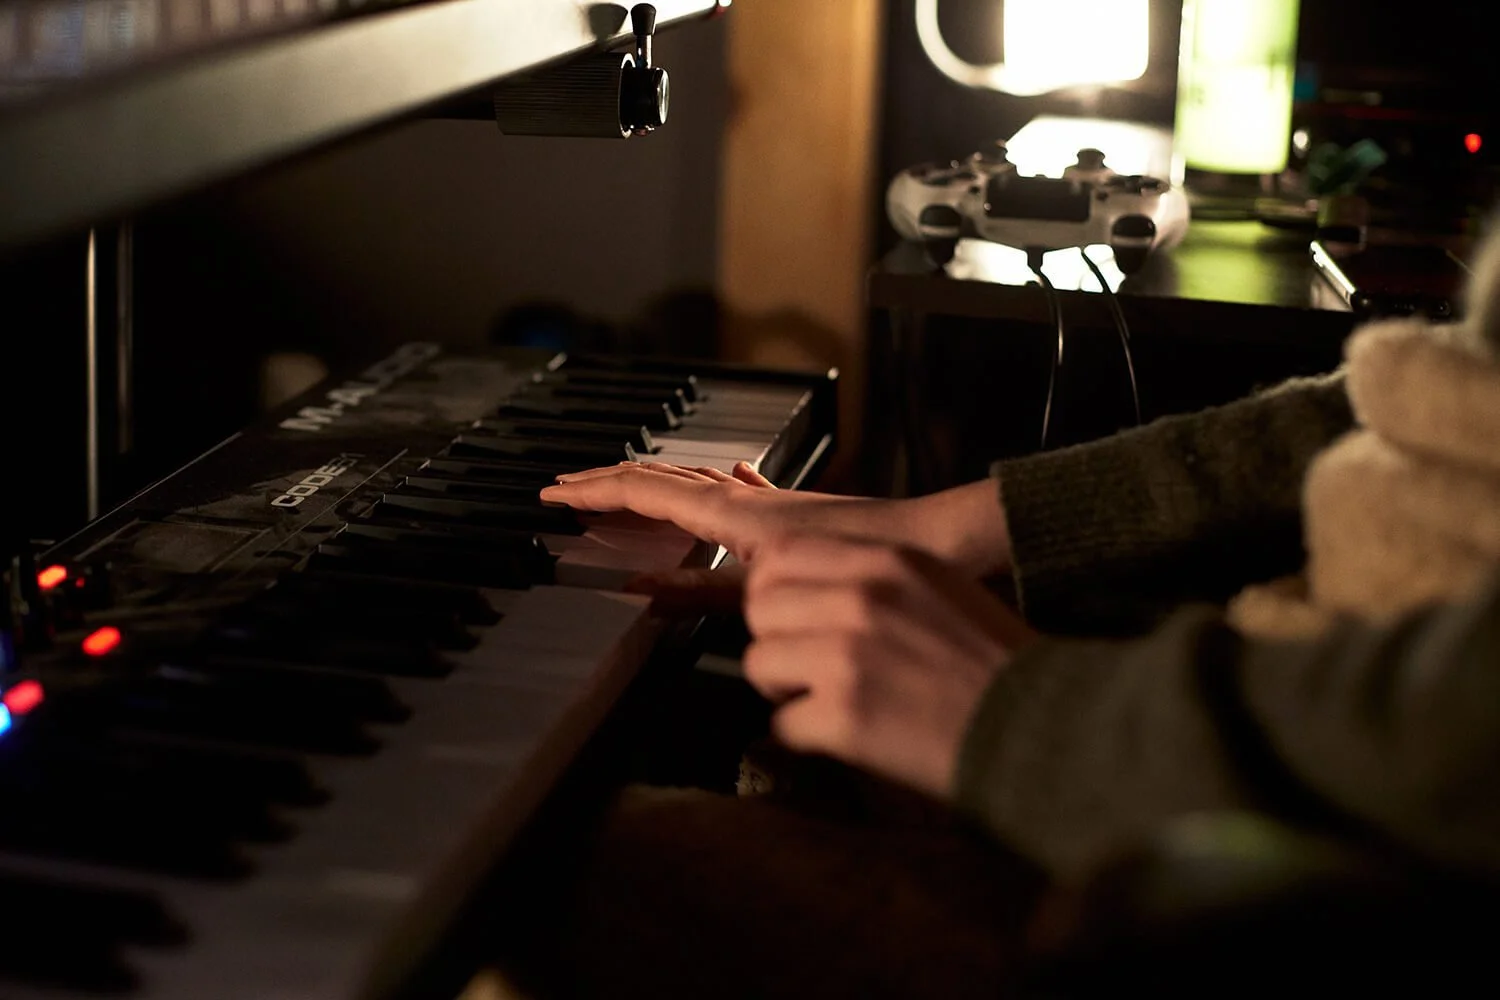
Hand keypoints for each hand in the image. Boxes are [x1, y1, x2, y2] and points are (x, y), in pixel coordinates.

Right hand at [540, 462, 1013, 576]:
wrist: (934, 542)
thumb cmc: (866, 561)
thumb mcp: (772, 588)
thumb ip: (705, 590)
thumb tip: (645, 590)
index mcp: (734, 513)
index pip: (645, 491)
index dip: (594, 491)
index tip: (552, 492)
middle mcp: (746, 499)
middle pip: (660, 479)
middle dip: (608, 482)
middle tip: (566, 488)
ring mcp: (767, 503)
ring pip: (690, 483)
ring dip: (646, 485)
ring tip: (615, 490)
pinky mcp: (787, 514)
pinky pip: (724, 495)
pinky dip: (697, 494)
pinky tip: (714, 485)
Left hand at [740, 533, 1038, 799]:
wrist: (1043, 727)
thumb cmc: (996, 665)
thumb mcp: (939, 587)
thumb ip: (874, 577)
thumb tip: (805, 588)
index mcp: (889, 559)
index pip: (780, 554)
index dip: (775, 590)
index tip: (791, 616)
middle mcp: (863, 597)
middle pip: (759, 605)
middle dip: (774, 639)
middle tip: (806, 667)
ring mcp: (849, 655)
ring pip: (758, 662)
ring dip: (784, 690)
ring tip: (829, 702)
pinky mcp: (844, 715)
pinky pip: (781, 724)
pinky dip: (806, 737)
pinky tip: (847, 737)